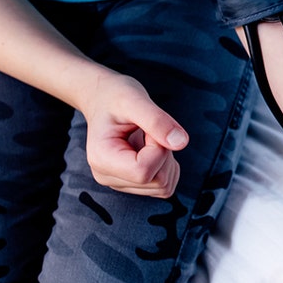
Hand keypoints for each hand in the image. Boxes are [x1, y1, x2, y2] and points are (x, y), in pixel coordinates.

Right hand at [79, 72, 188, 197]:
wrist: (103, 98)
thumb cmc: (115, 96)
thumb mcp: (135, 100)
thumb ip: (157, 121)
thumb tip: (181, 143)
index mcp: (101, 159)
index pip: (144, 172)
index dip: (158, 149)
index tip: (149, 129)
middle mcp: (107, 176)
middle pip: (158, 181)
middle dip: (164, 153)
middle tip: (149, 131)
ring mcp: (119, 182)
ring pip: (164, 186)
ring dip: (166, 160)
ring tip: (147, 138)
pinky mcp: (131, 183)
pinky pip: (164, 186)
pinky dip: (166, 166)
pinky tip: (150, 147)